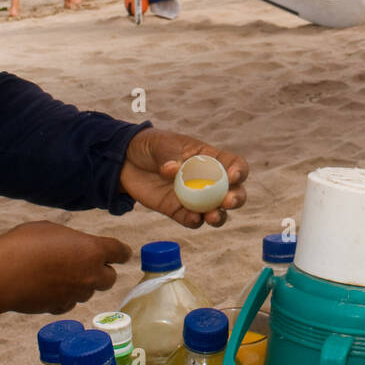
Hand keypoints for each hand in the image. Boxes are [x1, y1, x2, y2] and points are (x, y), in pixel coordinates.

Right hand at [0, 221, 131, 318]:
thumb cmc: (25, 244)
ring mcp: (76, 294)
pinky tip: (49, 288)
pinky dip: (64, 297)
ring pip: (88, 292)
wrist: (3, 274)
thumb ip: (71, 241)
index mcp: (93, 250)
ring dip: (81, 284)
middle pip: (110, 278)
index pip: (120, 252)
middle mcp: (90, 274)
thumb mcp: (52, 230)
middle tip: (87, 263)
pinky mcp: (60, 307)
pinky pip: (69, 303)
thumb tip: (73, 247)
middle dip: (102, 271)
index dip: (121, 252)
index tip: (120, 253)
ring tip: (61, 273)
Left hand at [118, 128, 247, 228]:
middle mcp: (207, 180)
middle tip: (228, 201)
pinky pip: (192, 220)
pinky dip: (195, 221)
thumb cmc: (149, 146)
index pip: (233, 164)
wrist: (125, 162)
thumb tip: (172, 170)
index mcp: (209, 158)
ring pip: (216, 210)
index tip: (233, 176)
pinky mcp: (178, 210)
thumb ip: (167, 155)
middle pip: (232, 192)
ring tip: (213, 216)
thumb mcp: (159, 144)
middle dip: (236, 198)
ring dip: (219, 216)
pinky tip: (192, 219)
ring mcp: (194, 198)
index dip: (239, 171)